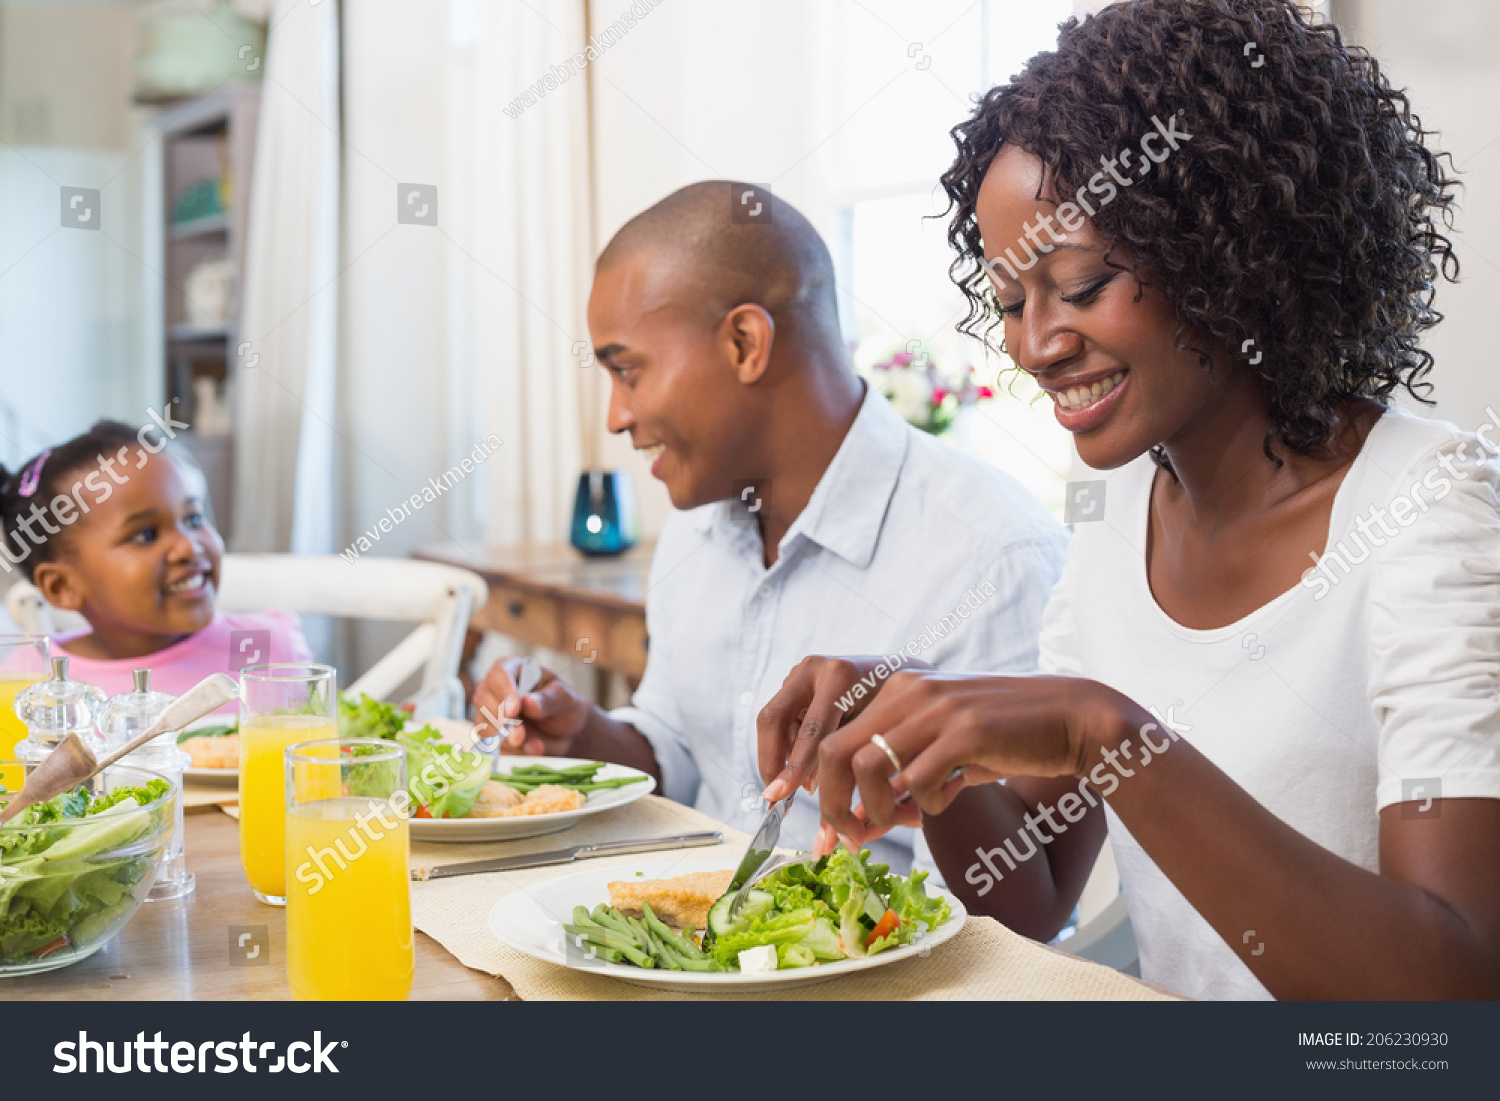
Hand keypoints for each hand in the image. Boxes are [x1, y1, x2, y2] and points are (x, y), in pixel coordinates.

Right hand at [472, 657, 592, 756]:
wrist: (564, 731)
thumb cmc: (563, 705)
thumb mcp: (565, 699)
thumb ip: (548, 700)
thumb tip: (528, 702)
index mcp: (513, 669)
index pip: (499, 674)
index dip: (504, 692)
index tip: (514, 710)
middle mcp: (494, 688)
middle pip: (483, 700)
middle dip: (501, 721)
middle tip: (520, 736)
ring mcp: (488, 712)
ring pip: (483, 724)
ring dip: (505, 739)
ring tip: (533, 746)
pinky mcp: (489, 735)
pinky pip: (490, 745)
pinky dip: (509, 751)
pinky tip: (529, 751)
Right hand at [757, 654, 933, 803]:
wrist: (908, 676)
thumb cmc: (904, 716)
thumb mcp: (882, 744)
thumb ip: (852, 786)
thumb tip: (826, 842)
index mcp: (843, 677)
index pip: (810, 733)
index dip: (794, 771)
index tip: (779, 801)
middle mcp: (817, 667)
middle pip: (773, 719)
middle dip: (772, 764)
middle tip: (775, 799)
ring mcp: (803, 670)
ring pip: (771, 720)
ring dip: (779, 756)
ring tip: (797, 785)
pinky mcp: (798, 679)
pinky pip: (780, 718)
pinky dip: (787, 746)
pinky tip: (804, 767)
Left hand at [813, 671, 1144, 853]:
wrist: (1070, 717)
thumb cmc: (1005, 740)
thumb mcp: (944, 754)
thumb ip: (900, 781)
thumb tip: (860, 827)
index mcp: (898, 689)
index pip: (833, 740)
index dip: (829, 791)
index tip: (847, 827)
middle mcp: (909, 691)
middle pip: (834, 752)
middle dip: (836, 806)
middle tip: (858, 837)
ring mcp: (936, 708)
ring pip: (868, 767)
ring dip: (880, 809)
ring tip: (911, 818)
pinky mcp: (966, 731)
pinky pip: (918, 781)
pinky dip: (927, 804)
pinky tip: (951, 798)